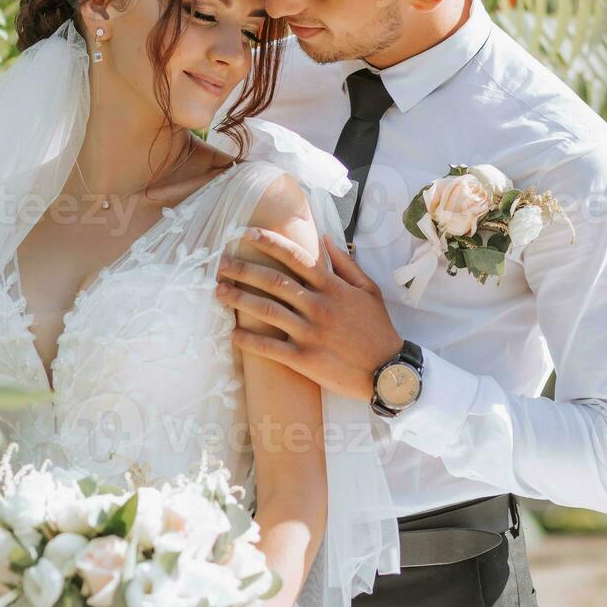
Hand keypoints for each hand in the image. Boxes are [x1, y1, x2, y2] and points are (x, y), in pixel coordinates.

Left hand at [215, 230, 404, 400]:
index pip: (296, 257)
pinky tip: (232, 333)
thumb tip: (324, 238)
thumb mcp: (369, 290)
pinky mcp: (304, 360)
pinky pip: (268, 348)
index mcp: (333, 287)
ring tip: (218, 291)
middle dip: (243, 269)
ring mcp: (310, 333)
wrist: (388, 371)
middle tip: (220, 264)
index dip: (270, 243)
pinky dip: (247, 340)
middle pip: (273, 281)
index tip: (247, 234)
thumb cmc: (378, 329)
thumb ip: (345, 264)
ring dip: (238, 298)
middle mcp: (318, 306)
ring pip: (265, 311)